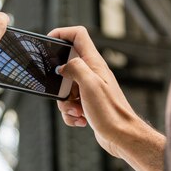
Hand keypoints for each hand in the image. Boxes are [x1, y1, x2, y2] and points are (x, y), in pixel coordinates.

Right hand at [49, 26, 140, 157]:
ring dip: (65, 103)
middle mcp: (92, 73)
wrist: (121, 136)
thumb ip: (74, 68)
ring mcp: (90, 88)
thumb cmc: (110, 112)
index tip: (48, 43)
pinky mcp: (88, 103)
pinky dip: (71, 114)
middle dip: (58, 83)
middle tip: (66, 95)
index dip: (61, 33)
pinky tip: (81, 119)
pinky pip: (70, 105)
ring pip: (65, 89)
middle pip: (65, 67)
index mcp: (94, 63)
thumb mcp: (89, 84)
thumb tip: (62, 66)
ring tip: (77, 112)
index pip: (78, 35)